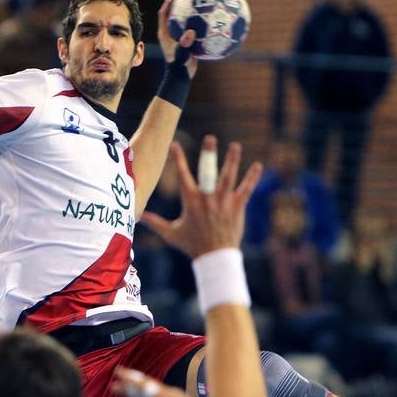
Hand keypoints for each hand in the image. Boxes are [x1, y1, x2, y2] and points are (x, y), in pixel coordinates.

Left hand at [110, 366, 201, 396]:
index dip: (139, 394)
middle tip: (118, 378)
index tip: (128, 393)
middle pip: (146, 388)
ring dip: (129, 378)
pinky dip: (132, 381)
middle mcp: (171, 395)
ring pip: (143, 384)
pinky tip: (121, 377)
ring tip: (117, 372)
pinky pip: (143, 387)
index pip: (153, 396)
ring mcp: (167, 394)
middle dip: (131, 384)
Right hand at [141, 135, 261, 257]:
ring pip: (229, 176)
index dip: (177, 159)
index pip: (182, 175)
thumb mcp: (171, 234)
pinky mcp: (237, 206)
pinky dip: (252, 177)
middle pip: (208, 171)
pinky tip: (258, 165)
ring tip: (235, 145)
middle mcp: (207, 197)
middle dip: (208, 154)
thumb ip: (155, 222)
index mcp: (190, 201)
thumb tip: (138, 217)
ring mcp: (223, 201)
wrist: (214, 257)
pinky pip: (246, 189)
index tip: (174, 144)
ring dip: (232, 160)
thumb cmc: (192, 245)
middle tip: (210, 138)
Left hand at [157, 0, 198, 78]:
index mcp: (164, 32)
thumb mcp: (181, 54)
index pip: (164, 12)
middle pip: (173, 13)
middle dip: (181, 3)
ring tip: (202, 4)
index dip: (169, 1)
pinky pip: (192, 28)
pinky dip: (199, 24)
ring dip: (190, 12)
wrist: (181, 76)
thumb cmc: (179, 66)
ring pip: (183, 20)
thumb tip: (191, 33)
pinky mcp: (185, 41)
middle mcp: (169, 33)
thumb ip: (185, 44)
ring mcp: (177, 37)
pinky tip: (211, 21)